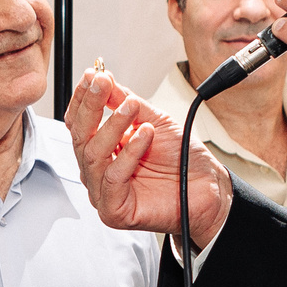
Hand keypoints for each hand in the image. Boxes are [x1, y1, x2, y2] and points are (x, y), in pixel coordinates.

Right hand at [63, 68, 231, 244]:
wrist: (207, 187)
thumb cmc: (181, 160)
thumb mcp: (152, 120)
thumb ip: (125, 102)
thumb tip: (102, 80)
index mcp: (103, 151)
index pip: (79, 123)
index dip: (83, 98)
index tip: (94, 75)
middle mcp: (98, 172)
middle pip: (80, 137)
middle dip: (91, 106)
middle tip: (102, 84)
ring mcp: (103, 192)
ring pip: (93, 155)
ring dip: (112, 125)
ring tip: (132, 107)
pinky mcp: (114, 211)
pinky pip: (113, 178)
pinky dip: (129, 153)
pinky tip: (144, 134)